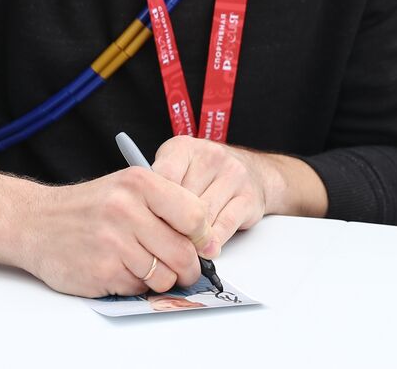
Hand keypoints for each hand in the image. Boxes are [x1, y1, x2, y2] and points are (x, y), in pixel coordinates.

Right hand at [12, 167, 209, 297]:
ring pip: (164, 276)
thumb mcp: (127, 188)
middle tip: (183, 270)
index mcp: (139, 183)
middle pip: (183, 253)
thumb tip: (206, 241)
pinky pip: (138, 288)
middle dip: (188, 268)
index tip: (200, 244)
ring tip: (143, 266)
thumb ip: (167, 207)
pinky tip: (118, 270)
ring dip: (160, 279)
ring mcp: (113, 242)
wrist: (35, 222)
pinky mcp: (101, 271)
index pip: (195, 215)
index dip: (202, 236)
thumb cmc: (88, 207)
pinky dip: (135, 285)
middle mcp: (127, 209)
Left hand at [152, 136, 270, 258]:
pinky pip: (224, 226)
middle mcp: (209, 156)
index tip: (149, 222)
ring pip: (204, 216)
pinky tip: (204, 248)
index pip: (164, 177)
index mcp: (183, 148)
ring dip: (192, 237)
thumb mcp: (175, 169)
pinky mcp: (248, 197)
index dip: (155, 204)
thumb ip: (159, 187)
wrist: (254, 171)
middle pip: (184, 201)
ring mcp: (232, 175)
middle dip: (173, 225)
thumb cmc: (203, 173)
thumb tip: (143, 215)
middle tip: (164, 241)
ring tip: (183, 247)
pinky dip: (212, 242)